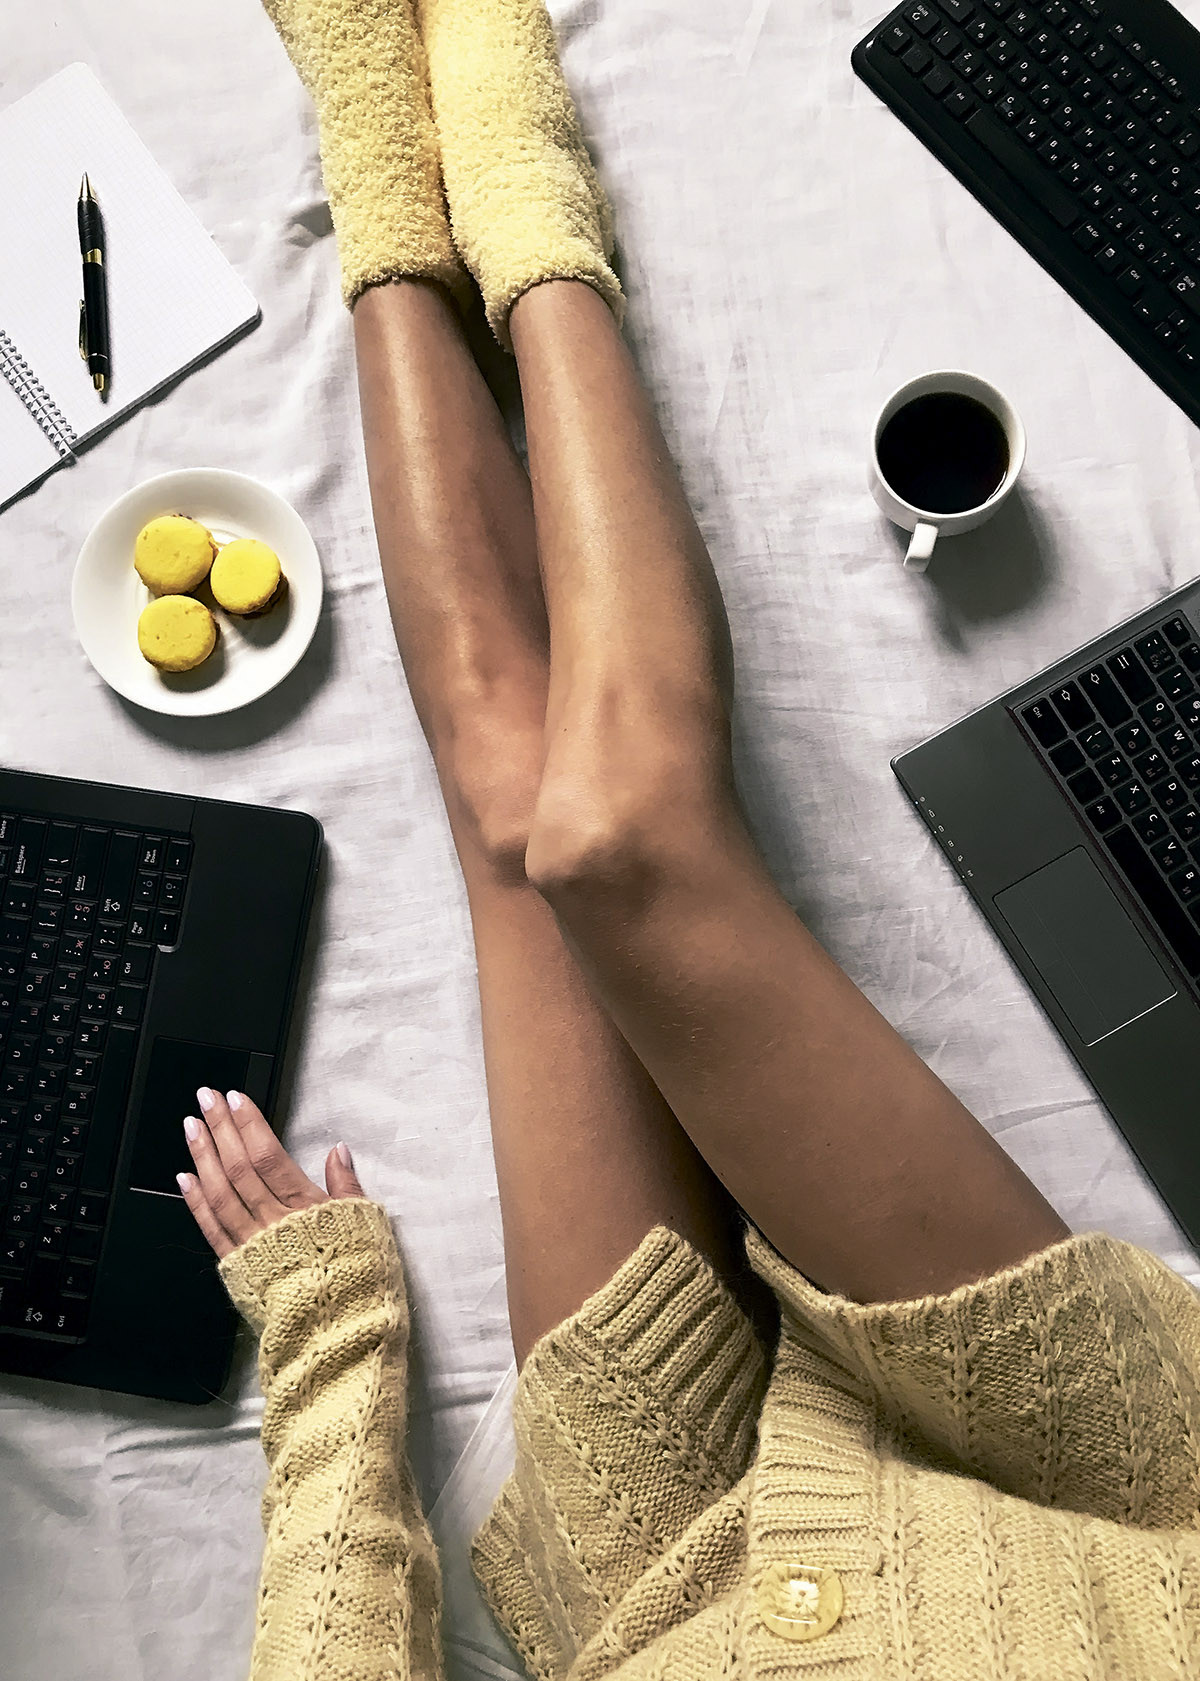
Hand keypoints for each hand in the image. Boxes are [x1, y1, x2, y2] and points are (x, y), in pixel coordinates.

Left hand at [177, 1087, 365, 1259]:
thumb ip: (348, 1186)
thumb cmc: (356, 1277)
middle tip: (206, 1098)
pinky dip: (196, 1201)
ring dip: (203, 1155)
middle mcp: (273, 1221)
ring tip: (191, 1127)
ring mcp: (251, 1244)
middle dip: (221, 1128)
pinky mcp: (238, 1267)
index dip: (249, 1124)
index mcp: (306, 1207)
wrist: (339, 1328)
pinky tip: (185, 1177)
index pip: (269, 1155)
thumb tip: (338, 1152)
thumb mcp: (366, 1224)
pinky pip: (212, 1229)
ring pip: (220, 1192)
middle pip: (240, 1166)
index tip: (235, 1099)